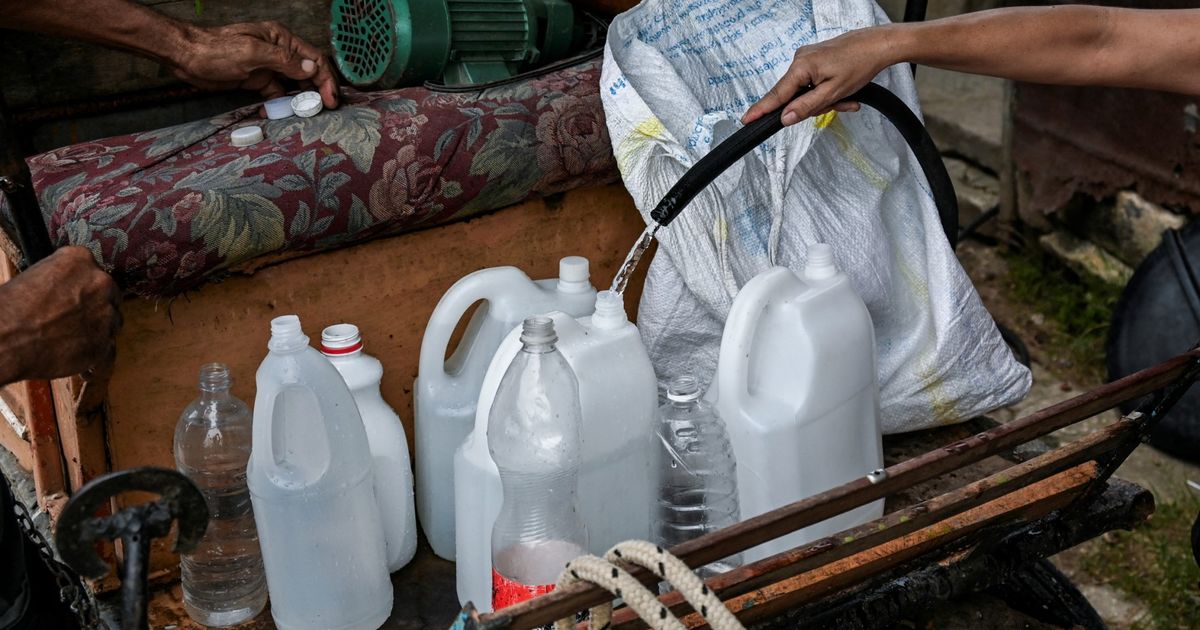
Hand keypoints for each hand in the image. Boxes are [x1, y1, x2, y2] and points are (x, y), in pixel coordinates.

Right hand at [0, 247, 121, 384]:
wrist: (5, 338)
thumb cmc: (9, 308)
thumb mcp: (35, 275)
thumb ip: (63, 279)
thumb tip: (70, 290)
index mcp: (80, 260)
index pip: (92, 270)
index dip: (83, 287)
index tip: (74, 296)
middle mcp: (100, 283)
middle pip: (109, 295)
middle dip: (95, 307)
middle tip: (73, 319)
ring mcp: (107, 314)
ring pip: (112, 322)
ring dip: (97, 329)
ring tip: (70, 338)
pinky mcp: (105, 344)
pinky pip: (108, 349)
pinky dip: (95, 354)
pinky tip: (77, 356)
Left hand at [172, 21, 338, 108]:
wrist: (186, 57)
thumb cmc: (216, 50)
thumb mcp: (252, 53)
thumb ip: (284, 61)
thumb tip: (313, 69)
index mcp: (280, 39)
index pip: (313, 58)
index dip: (326, 79)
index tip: (332, 99)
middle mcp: (278, 51)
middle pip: (308, 72)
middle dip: (320, 90)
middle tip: (328, 109)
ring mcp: (268, 67)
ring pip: (295, 84)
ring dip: (303, 99)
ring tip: (310, 113)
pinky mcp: (257, 80)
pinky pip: (277, 94)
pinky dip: (283, 104)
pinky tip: (282, 113)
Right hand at [742, 26, 898, 125]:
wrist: (878, 45)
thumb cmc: (860, 64)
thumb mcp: (833, 92)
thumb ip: (807, 107)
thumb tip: (785, 118)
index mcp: (801, 67)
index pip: (777, 95)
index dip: (762, 110)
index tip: (746, 120)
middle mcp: (800, 59)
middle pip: (795, 95)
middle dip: (815, 105)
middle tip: (840, 104)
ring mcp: (808, 58)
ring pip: (807, 90)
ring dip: (825, 99)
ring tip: (847, 97)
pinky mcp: (816, 58)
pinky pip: (814, 81)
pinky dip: (827, 90)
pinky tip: (844, 91)